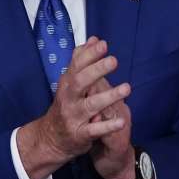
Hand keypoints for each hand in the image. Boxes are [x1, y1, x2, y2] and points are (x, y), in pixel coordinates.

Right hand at [18, 38, 131, 178]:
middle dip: (97, 70)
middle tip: (114, 60)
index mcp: (68, 84)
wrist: (51, 138)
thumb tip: (93, 39)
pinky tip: (121, 122)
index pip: (77, 65)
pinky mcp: (80, 134)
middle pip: (81, 82)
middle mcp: (68, 98)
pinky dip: (107, 127)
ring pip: (90, 105)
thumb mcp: (70, 82)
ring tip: (127, 88)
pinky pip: (94, 130)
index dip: (89, 55)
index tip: (103, 44)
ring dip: (109, 96)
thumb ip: (81, 61)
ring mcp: (73, 116)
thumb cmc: (66, 105)